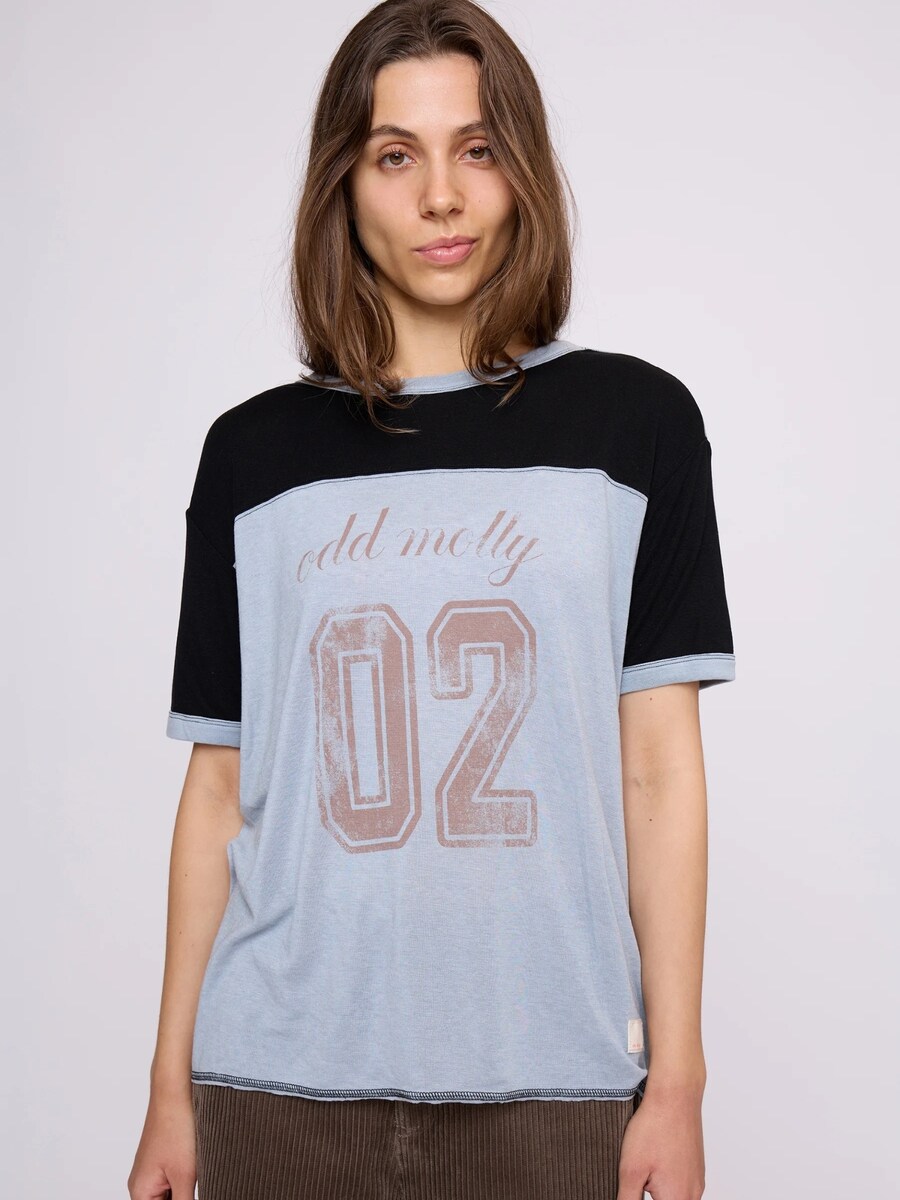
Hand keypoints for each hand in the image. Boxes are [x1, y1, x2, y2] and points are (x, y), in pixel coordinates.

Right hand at [127, 1086, 196, 1199]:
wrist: (176, 1089)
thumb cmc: (177, 1127)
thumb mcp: (185, 1176)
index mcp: (140, 1193)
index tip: (188, 1194)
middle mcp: (142, 1184)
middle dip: (183, 1197)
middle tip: (194, 1182)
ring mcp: (153, 1171)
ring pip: (171, 1195)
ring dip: (186, 1192)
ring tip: (196, 1171)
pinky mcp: (165, 1159)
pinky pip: (174, 1181)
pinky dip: (186, 1182)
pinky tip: (200, 1170)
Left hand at [616, 1085, 705, 1199]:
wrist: (676, 1096)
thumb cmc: (654, 1128)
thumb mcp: (630, 1170)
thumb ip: (628, 1199)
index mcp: (676, 1199)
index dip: (640, 1196)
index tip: (635, 1186)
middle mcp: (693, 1195)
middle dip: (650, 1194)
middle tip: (640, 1176)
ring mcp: (697, 1180)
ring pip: (675, 1196)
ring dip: (659, 1190)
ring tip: (646, 1165)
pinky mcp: (697, 1168)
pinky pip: (682, 1184)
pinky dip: (667, 1178)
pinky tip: (656, 1158)